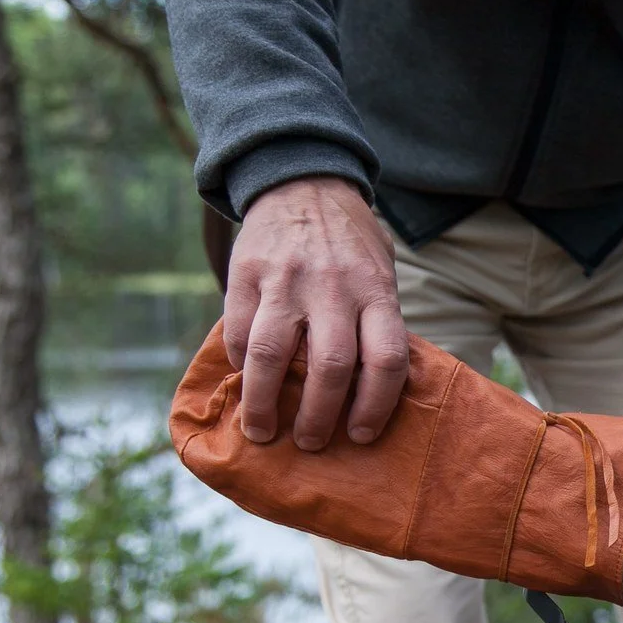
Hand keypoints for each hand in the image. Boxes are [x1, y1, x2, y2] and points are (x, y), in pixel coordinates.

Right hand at [224, 176, 408, 448]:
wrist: (302, 179)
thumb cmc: (349, 243)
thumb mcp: (380, 273)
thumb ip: (377, 323)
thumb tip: (369, 392)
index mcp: (375, 291)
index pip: (385, 360)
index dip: (376, 406)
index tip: (361, 435)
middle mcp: (333, 287)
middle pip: (331, 366)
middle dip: (319, 417)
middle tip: (311, 443)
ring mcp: (287, 279)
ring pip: (272, 355)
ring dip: (264, 403)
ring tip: (262, 431)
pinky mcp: (247, 273)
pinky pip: (237, 330)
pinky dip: (238, 364)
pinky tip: (243, 379)